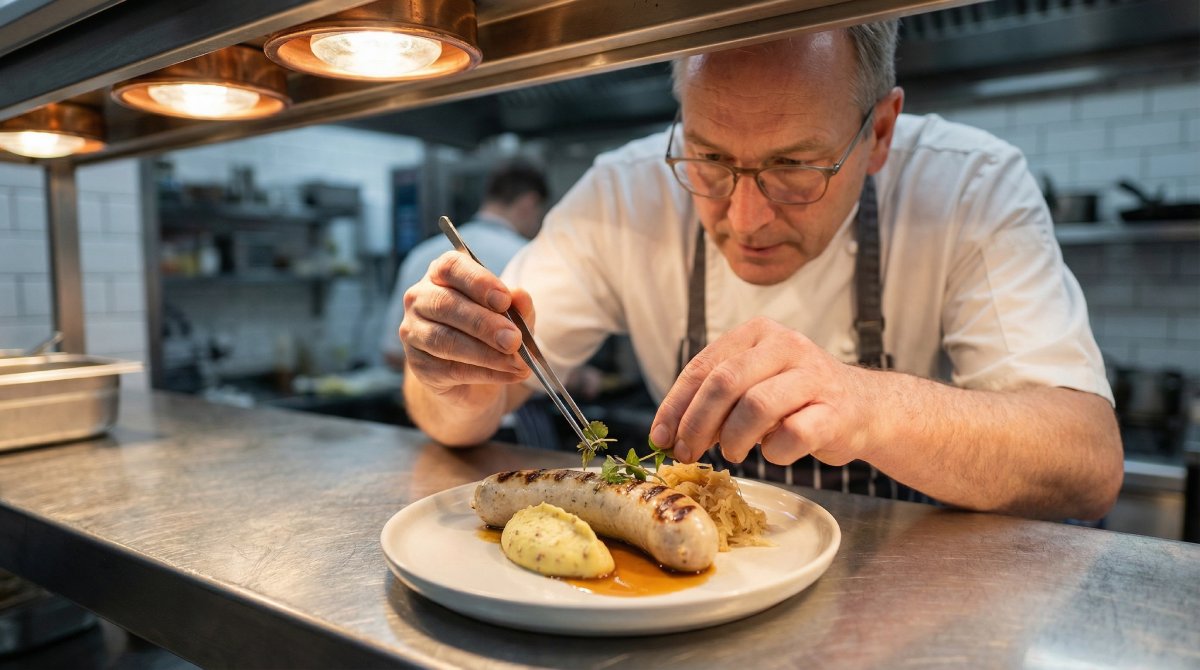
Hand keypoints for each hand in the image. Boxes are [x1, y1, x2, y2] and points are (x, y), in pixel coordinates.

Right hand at [399, 250, 532, 402]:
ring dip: (485, 353)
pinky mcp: (418, 365)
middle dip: (484, 323)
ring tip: (517, 362)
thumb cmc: (490, 333)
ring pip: (445, 340)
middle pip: (446, 304)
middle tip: (514, 340)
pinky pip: (450, 369)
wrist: (472, 377)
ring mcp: (413, 332)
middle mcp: (420, 298)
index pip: (451, 267)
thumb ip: (517, 306)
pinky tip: (510, 375)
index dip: (478, 282)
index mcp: (441, 275)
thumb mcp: (512, 317)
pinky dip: (485, 373)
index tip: (504, 300)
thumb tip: (520, 296)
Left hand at [650, 317, 876, 466]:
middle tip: (688, 452)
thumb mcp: (752, 385)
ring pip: (756, 406)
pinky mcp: (836, 411)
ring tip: (732, 453)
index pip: (703, 366)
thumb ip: (714, 399)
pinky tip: (774, 452)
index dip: (676, 405)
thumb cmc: (796, 399)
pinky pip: (793, 434)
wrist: (864, 408)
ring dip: (733, 439)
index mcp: (757, 333)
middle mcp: (786, 345)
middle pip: (724, 383)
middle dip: (697, 424)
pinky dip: (775, 452)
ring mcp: (814, 376)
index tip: (661, 437)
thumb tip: (668, 434)